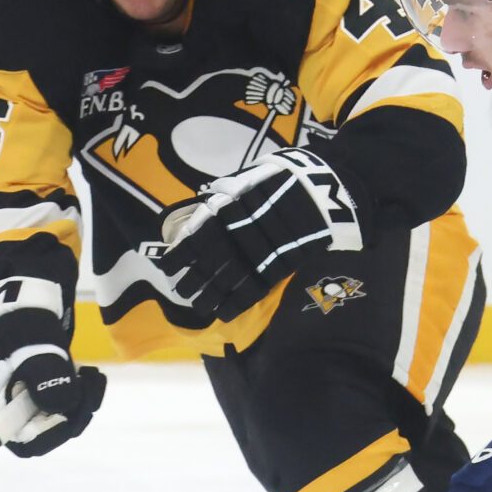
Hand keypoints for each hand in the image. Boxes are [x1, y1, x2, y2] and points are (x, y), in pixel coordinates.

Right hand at [0, 273, 105, 456]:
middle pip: (48, 429)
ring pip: (62, 413)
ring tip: (92, 376)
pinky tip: (89, 373)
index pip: (23, 441)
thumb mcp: (30, 343)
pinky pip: (67, 398)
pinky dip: (81, 391)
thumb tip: (61, 407)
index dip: (49, 436)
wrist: (17, 288)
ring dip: (82, 401)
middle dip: (74, 413)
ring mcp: (29, 392)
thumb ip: (44, 375)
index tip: (72, 418)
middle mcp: (13, 403)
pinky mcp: (45, 381)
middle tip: (91, 388)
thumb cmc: (15, 316)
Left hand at [156, 146, 359, 320]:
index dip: (179, 256)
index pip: (195, 239)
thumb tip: (205, 203)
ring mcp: (257, 256)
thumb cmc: (285, 178)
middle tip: (181, 290)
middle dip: (192, 280)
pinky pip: (251, 292)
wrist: (324, 190)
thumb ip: (227, 193)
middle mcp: (237, 236)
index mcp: (227, 212)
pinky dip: (234, 305)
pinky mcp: (276, 270)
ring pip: (225, 282)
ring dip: (208, 296)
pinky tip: (222, 314)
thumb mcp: (250, 177)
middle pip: (207, 265)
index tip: (167, 267)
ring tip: (198, 306)